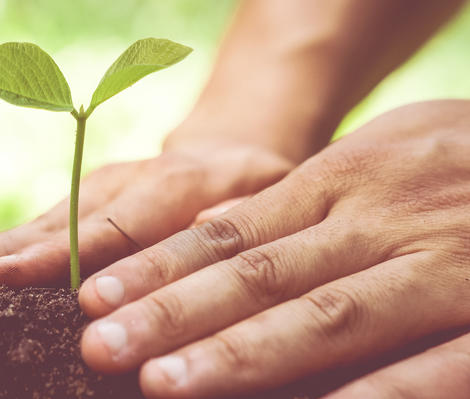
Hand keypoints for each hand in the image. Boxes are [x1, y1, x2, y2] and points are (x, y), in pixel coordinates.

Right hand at [0, 140, 291, 303]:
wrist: (228, 148)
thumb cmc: (256, 184)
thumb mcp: (269, 194)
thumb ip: (241, 216)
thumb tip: (209, 231)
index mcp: (169, 187)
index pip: (108, 229)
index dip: (55, 259)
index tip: (0, 283)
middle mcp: (117, 186)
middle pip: (49, 228)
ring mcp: (91, 193)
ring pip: (27, 230)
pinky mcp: (77, 203)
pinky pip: (29, 234)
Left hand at [77, 100, 469, 397]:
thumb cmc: (450, 159)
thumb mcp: (374, 155)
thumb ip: (300, 200)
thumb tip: (211, 236)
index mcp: (340, 182)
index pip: (229, 229)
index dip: (160, 267)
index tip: (95, 297)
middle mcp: (375, 223)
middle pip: (256, 274)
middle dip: (173, 314)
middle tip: (99, 346)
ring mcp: (435, 270)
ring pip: (322, 316)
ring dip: (239, 355)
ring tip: (163, 383)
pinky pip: (430, 368)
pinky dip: (371, 394)